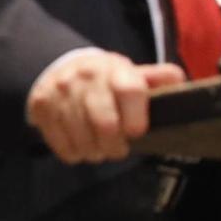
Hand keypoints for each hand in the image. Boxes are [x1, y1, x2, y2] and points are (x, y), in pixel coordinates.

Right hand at [25, 50, 185, 164]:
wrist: (61, 68)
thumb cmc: (107, 80)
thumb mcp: (132, 74)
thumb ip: (157, 79)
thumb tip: (179, 81)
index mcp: (115, 68)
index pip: (130, 90)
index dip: (136, 117)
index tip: (136, 133)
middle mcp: (85, 76)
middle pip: (104, 122)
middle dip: (114, 146)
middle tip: (117, 150)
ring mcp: (60, 90)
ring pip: (81, 136)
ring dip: (93, 152)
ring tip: (98, 150)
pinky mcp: (40, 105)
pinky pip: (59, 142)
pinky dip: (73, 153)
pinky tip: (80, 148)